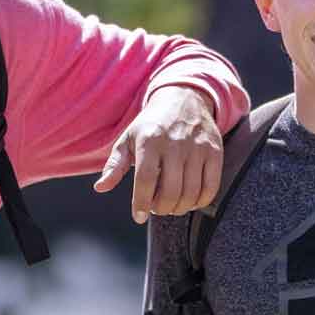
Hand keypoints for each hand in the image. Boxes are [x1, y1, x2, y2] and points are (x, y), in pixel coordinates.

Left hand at [93, 86, 222, 222]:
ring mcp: (197, 147)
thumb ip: (114, 165)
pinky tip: (190, 201)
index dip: (141, 203)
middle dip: (161, 208)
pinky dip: (200, 201)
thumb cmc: (152, 125)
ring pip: (191, 192)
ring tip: (171, 206)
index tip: (138, 216)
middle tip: (156, 208)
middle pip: (170, 191)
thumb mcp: (128, 139)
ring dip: (179, 208)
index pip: (145, 179)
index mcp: (149, 140)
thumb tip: (101, 187)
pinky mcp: (214, 151)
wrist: (184, 98)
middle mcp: (175, 143)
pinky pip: (211, 186)